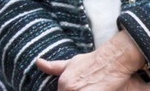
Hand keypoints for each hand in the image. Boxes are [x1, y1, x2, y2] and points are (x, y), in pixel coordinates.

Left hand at [35, 30, 149, 90]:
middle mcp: (69, 90)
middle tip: (83, 88)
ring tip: (88, 88)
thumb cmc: (91, 62)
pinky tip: (93, 90)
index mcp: (64, 84)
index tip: (75, 89)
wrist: (111, 60)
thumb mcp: (70, 63)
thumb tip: (38, 62)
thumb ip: (53, 66)